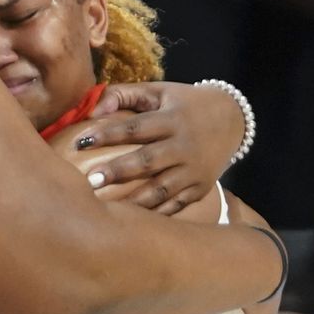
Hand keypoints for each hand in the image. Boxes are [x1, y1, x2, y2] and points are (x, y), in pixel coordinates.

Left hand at [67, 82, 245, 213]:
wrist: (233, 120)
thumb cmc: (183, 104)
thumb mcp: (158, 91)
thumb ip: (124, 95)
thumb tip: (92, 110)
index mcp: (172, 119)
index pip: (135, 127)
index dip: (107, 134)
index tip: (80, 142)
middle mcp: (185, 146)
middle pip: (148, 161)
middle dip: (118, 172)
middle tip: (90, 181)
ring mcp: (194, 171)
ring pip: (161, 190)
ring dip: (134, 201)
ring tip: (107, 211)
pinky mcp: (199, 190)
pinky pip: (174, 206)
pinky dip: (153, 215)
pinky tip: (130, 222)